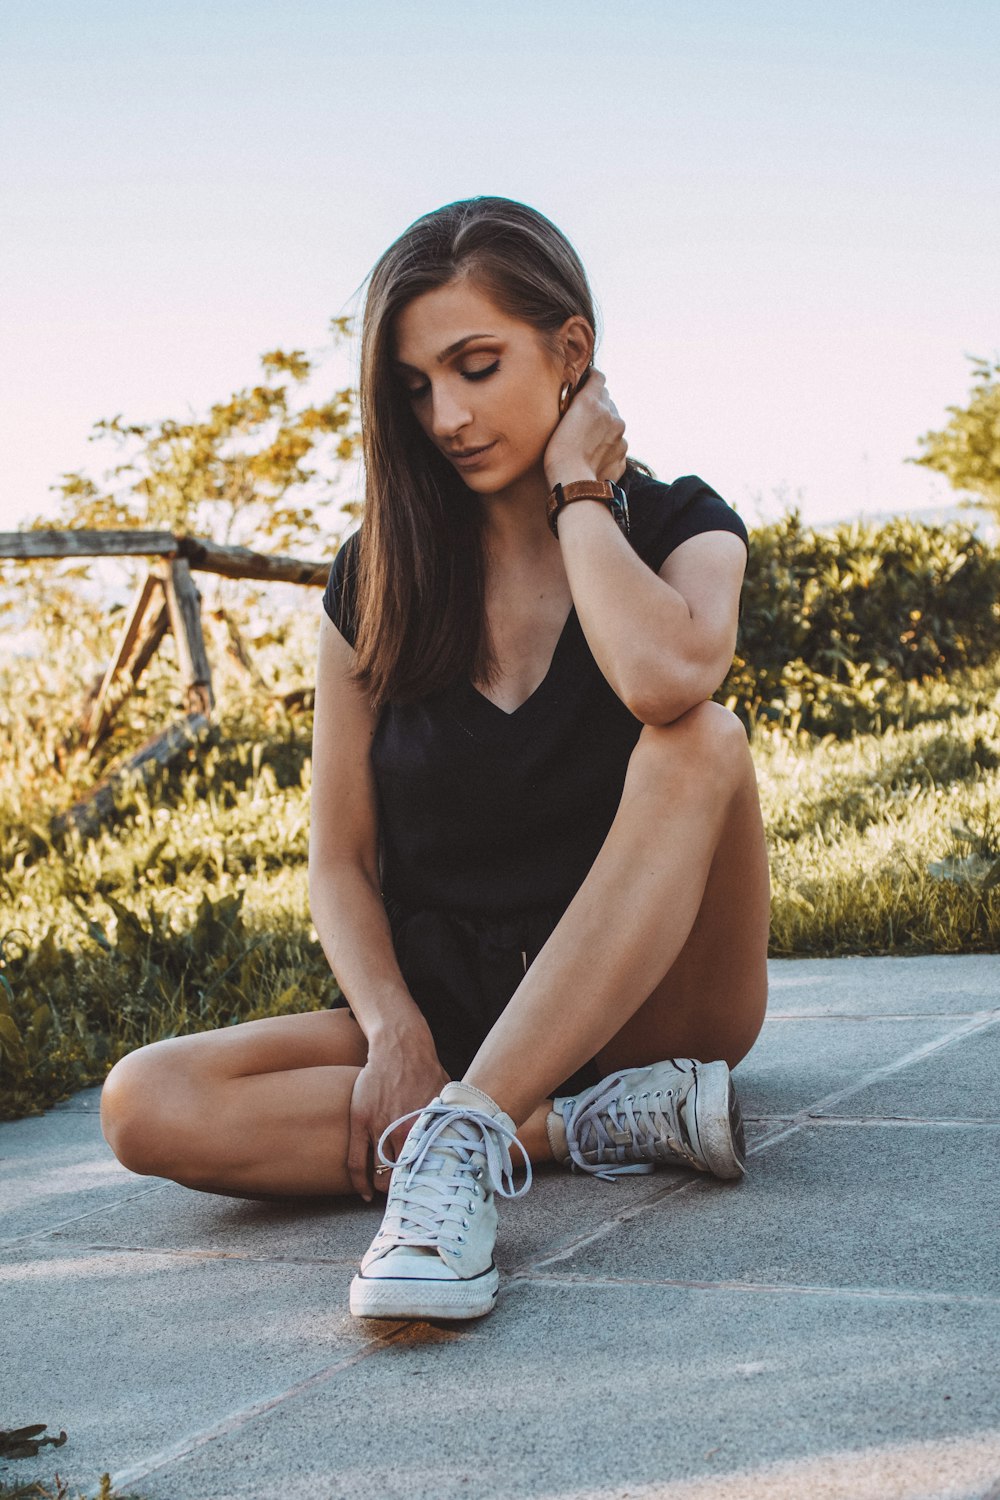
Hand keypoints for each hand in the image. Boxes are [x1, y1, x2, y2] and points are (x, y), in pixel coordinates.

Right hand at [347, 1033, 450, 1200]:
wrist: (400, 1048)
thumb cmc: (427, 1072)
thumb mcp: (447, 1099)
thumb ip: (453, 1123)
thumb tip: (473, 1141)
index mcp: (428, 1128)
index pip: (428, 1171)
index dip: (428, 1187)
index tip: (430, 1195)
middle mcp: (404, 1130)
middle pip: (404, 1176)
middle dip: (406, 1191)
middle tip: (409, 1197)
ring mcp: (379, 1126)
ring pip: (380, 1172)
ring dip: (385, 1188)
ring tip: (390, 1195)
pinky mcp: (361, 1121)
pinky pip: (356, 1162)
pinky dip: (359, 1182)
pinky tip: (364, 1194)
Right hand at [543, 366, 627, 491]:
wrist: (574, 484)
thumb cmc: (557, 454)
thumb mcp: (559, 420)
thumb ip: (575, 403)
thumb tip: (581, 397)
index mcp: (593, 402)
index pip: (598, 378)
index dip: (591, 379)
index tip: (586, 382)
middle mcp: (612, 415)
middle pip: (607, 400)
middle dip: (597, 405)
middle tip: (582, 418)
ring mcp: (620, 436)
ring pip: (614, 423)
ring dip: (604, 427)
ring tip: (587, 442)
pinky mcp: (622, 455)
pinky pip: (616, 445)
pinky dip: (608, 447)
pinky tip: (593, 457)